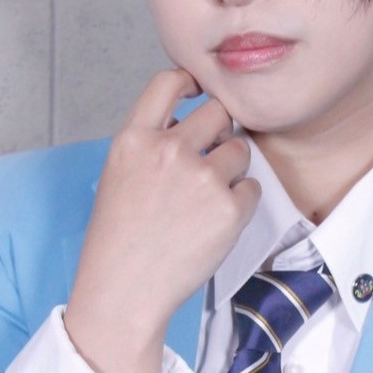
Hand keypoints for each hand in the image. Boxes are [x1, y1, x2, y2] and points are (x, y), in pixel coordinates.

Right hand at [64, 69, 259, 372]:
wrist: (124, 291)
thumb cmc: (120, 239)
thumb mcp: (119, 174)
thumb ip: (152, 142)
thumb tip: (191, 120)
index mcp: (134, 139)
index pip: (167, 82)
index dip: (189, 81)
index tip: (197, 90)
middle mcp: (168, 151)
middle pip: (218, 112)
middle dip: (219, 131)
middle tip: (209, 160)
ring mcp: (202, 178)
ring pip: (240, 149)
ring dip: (232, 168)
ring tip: (205, 200)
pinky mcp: (230, 207)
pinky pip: (252, 186)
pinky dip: (241, 202)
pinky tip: (214, 222)